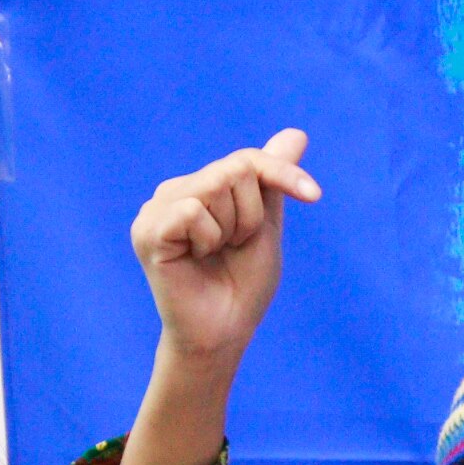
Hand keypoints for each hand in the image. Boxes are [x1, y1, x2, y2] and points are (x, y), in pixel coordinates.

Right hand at [131, 128, 319, 365]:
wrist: (225, 331)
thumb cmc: (243, 284)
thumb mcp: (266, 226)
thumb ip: (273, 180)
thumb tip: (296, 133)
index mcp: (199, 187)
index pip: (248, 160)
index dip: (283, 174)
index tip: (315, 196)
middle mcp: (174, 191)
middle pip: (235, 170)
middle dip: (252, 216)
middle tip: (233, 247)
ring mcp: (155, 208)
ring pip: (217, 186)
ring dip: (232, 229)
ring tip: (214, 255)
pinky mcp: (147, 230)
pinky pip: (193, 211)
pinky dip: (208, 239)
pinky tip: (195, 260)